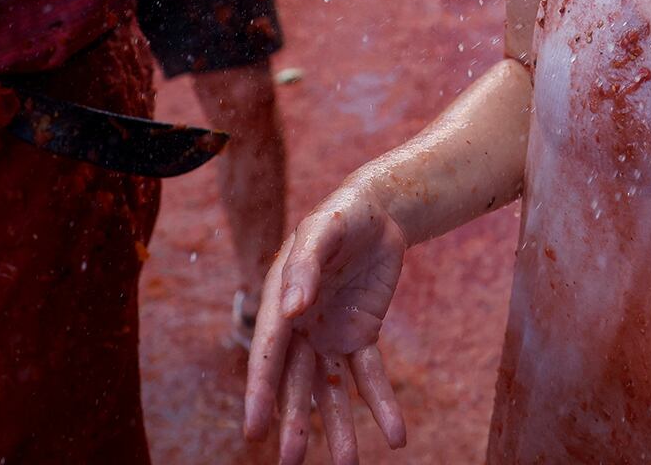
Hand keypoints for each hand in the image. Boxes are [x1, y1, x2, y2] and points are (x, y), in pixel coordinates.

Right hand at [244, 182, 410, 464]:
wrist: (377, 211)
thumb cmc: (341, 215)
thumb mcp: (322, 229)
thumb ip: (305, 266)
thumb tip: (291, 308)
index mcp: (280, 303)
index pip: (270, 353)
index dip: (261, 392)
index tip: (255, 429)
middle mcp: (300, 327)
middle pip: (296, 382)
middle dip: (294, 422)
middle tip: (291, 461)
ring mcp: (330, 335)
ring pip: (331, 390)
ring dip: (338, 427)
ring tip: (347, 463)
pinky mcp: (360, 336)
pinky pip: (370, 376)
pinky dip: (382, 405)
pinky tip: (396, 435)